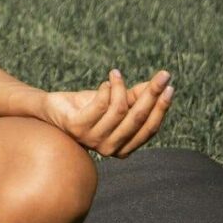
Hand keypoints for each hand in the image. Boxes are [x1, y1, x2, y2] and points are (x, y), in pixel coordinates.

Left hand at [41, 69, 174, 157]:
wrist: (52, 109)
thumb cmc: (86, 106)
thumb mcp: (116, 101)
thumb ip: (136, 97)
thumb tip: (161, 84)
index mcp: (123, 147)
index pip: (149, 128)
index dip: (161, 107)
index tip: (169, 85)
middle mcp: (109, 148)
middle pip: (137, 118)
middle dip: (152, 94)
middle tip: (162, 74)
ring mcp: (92, 139)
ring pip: (119, 110)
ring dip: (121, 87)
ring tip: (116, 74)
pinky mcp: (77, 126)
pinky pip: (100, 104)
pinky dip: (107, 89)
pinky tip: (105, 82)